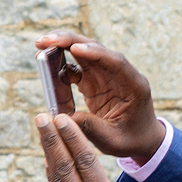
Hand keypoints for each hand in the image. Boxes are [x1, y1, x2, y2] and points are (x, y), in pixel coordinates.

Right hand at [33, 30, 165, 162]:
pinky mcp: (95, 80)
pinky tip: (47, 68)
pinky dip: (61, 66)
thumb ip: (90, 128)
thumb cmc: (131, 140)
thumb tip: (62, 118)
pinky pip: (77, 68)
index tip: (75, 48)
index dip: (95, 53)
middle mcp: (120, 74)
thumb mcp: (112, 140)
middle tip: (45, 40)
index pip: (115, 62)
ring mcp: (106, 75)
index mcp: (133, 85)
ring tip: (40, 46)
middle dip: (70, 41)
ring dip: (62, 47)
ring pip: (83, 53)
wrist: (141, 139)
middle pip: (95, 49)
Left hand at [38, 117, 160, 181]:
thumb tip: (100, 180)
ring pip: (55, 181)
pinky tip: (51, 166)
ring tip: (43, 135)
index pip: (84, 159)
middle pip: (62, 164)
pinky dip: (53, 181)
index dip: (71, 136)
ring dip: (48, 156)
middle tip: (41, 117)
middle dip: (51, 138)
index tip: (61, 118)